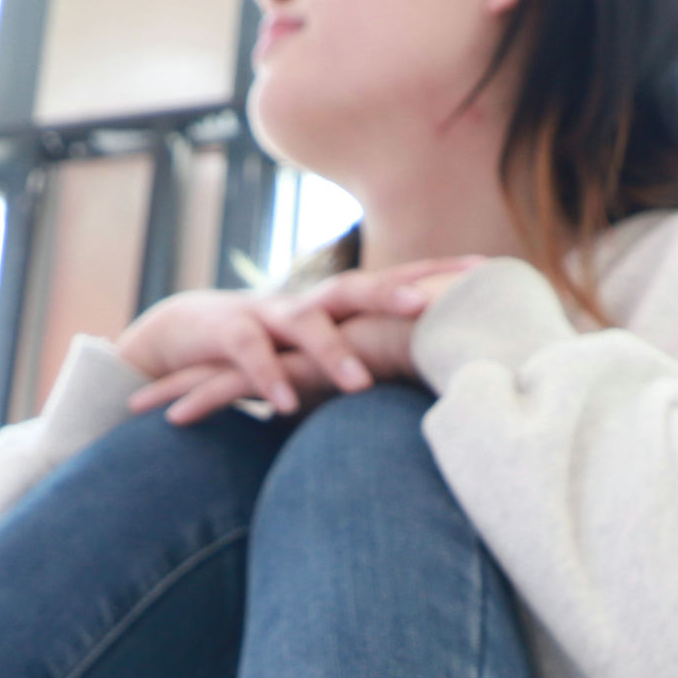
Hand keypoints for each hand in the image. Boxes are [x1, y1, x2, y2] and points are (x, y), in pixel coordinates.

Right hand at [118, 257, 485, 426]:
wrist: (187, 332)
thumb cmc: (273, 351)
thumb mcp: (325, 357)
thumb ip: (372, 363)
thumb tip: (440, 390)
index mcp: (340, 305)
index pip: (397, 281)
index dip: (440, 274)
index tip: (490, 270)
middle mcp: (311, 301)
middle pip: (359, 288)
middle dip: (395, 292)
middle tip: (431, 305)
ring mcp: (269, 313)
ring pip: (307, 322)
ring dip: (333, 352)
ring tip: (359, 383)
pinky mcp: (228, 332)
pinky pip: (250, 355)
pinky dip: (266, 379)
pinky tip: (282, 406)